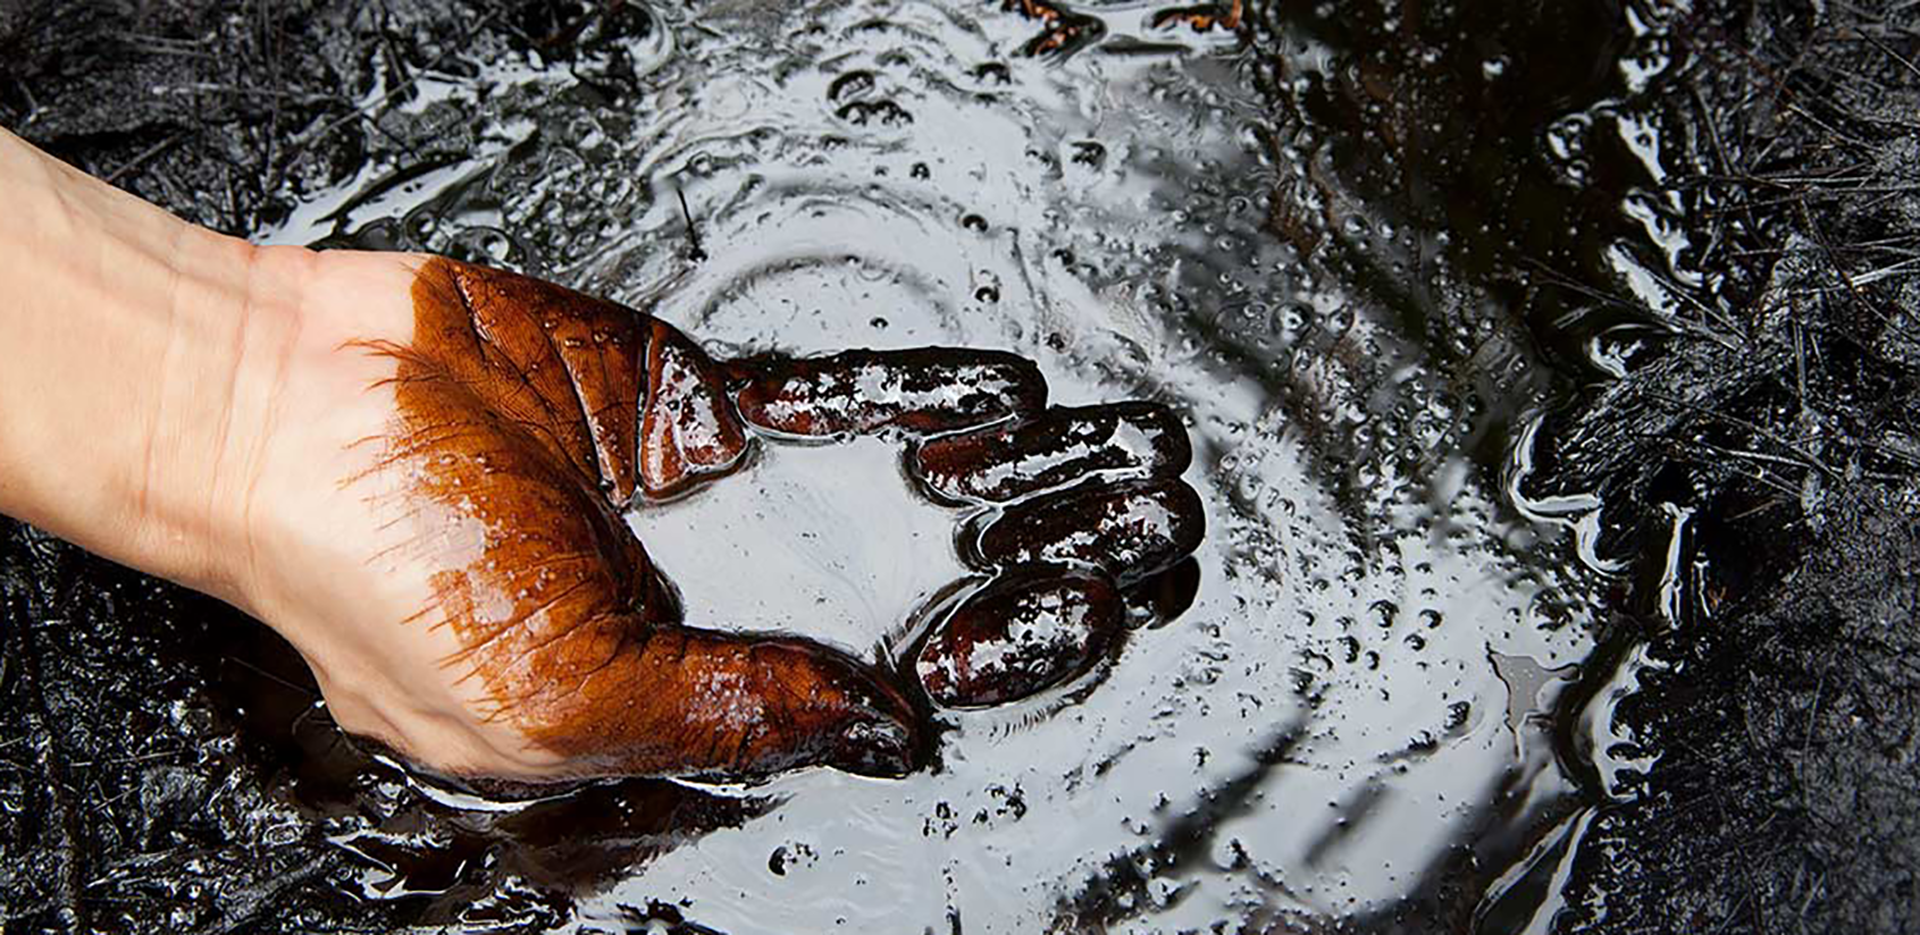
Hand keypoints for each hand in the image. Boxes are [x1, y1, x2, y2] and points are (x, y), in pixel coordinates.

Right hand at [229, 252, 1200, 781]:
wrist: (281, 401)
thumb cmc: (378, 576)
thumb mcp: (557, 703)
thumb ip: (727, 714)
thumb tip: (884, 732)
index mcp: (664, 719)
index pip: (851, 721)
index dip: (963, 696)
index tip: (1070, 651)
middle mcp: (702, 617)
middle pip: (894, 606)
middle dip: (1017, 592)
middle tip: (1140, 569)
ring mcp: (704, 509)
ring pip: (882, 502)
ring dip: (992, 497)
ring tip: (1114, 492)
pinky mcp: (691, 406)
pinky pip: (825, 396)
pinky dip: (914, 392)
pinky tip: (1010, 400)